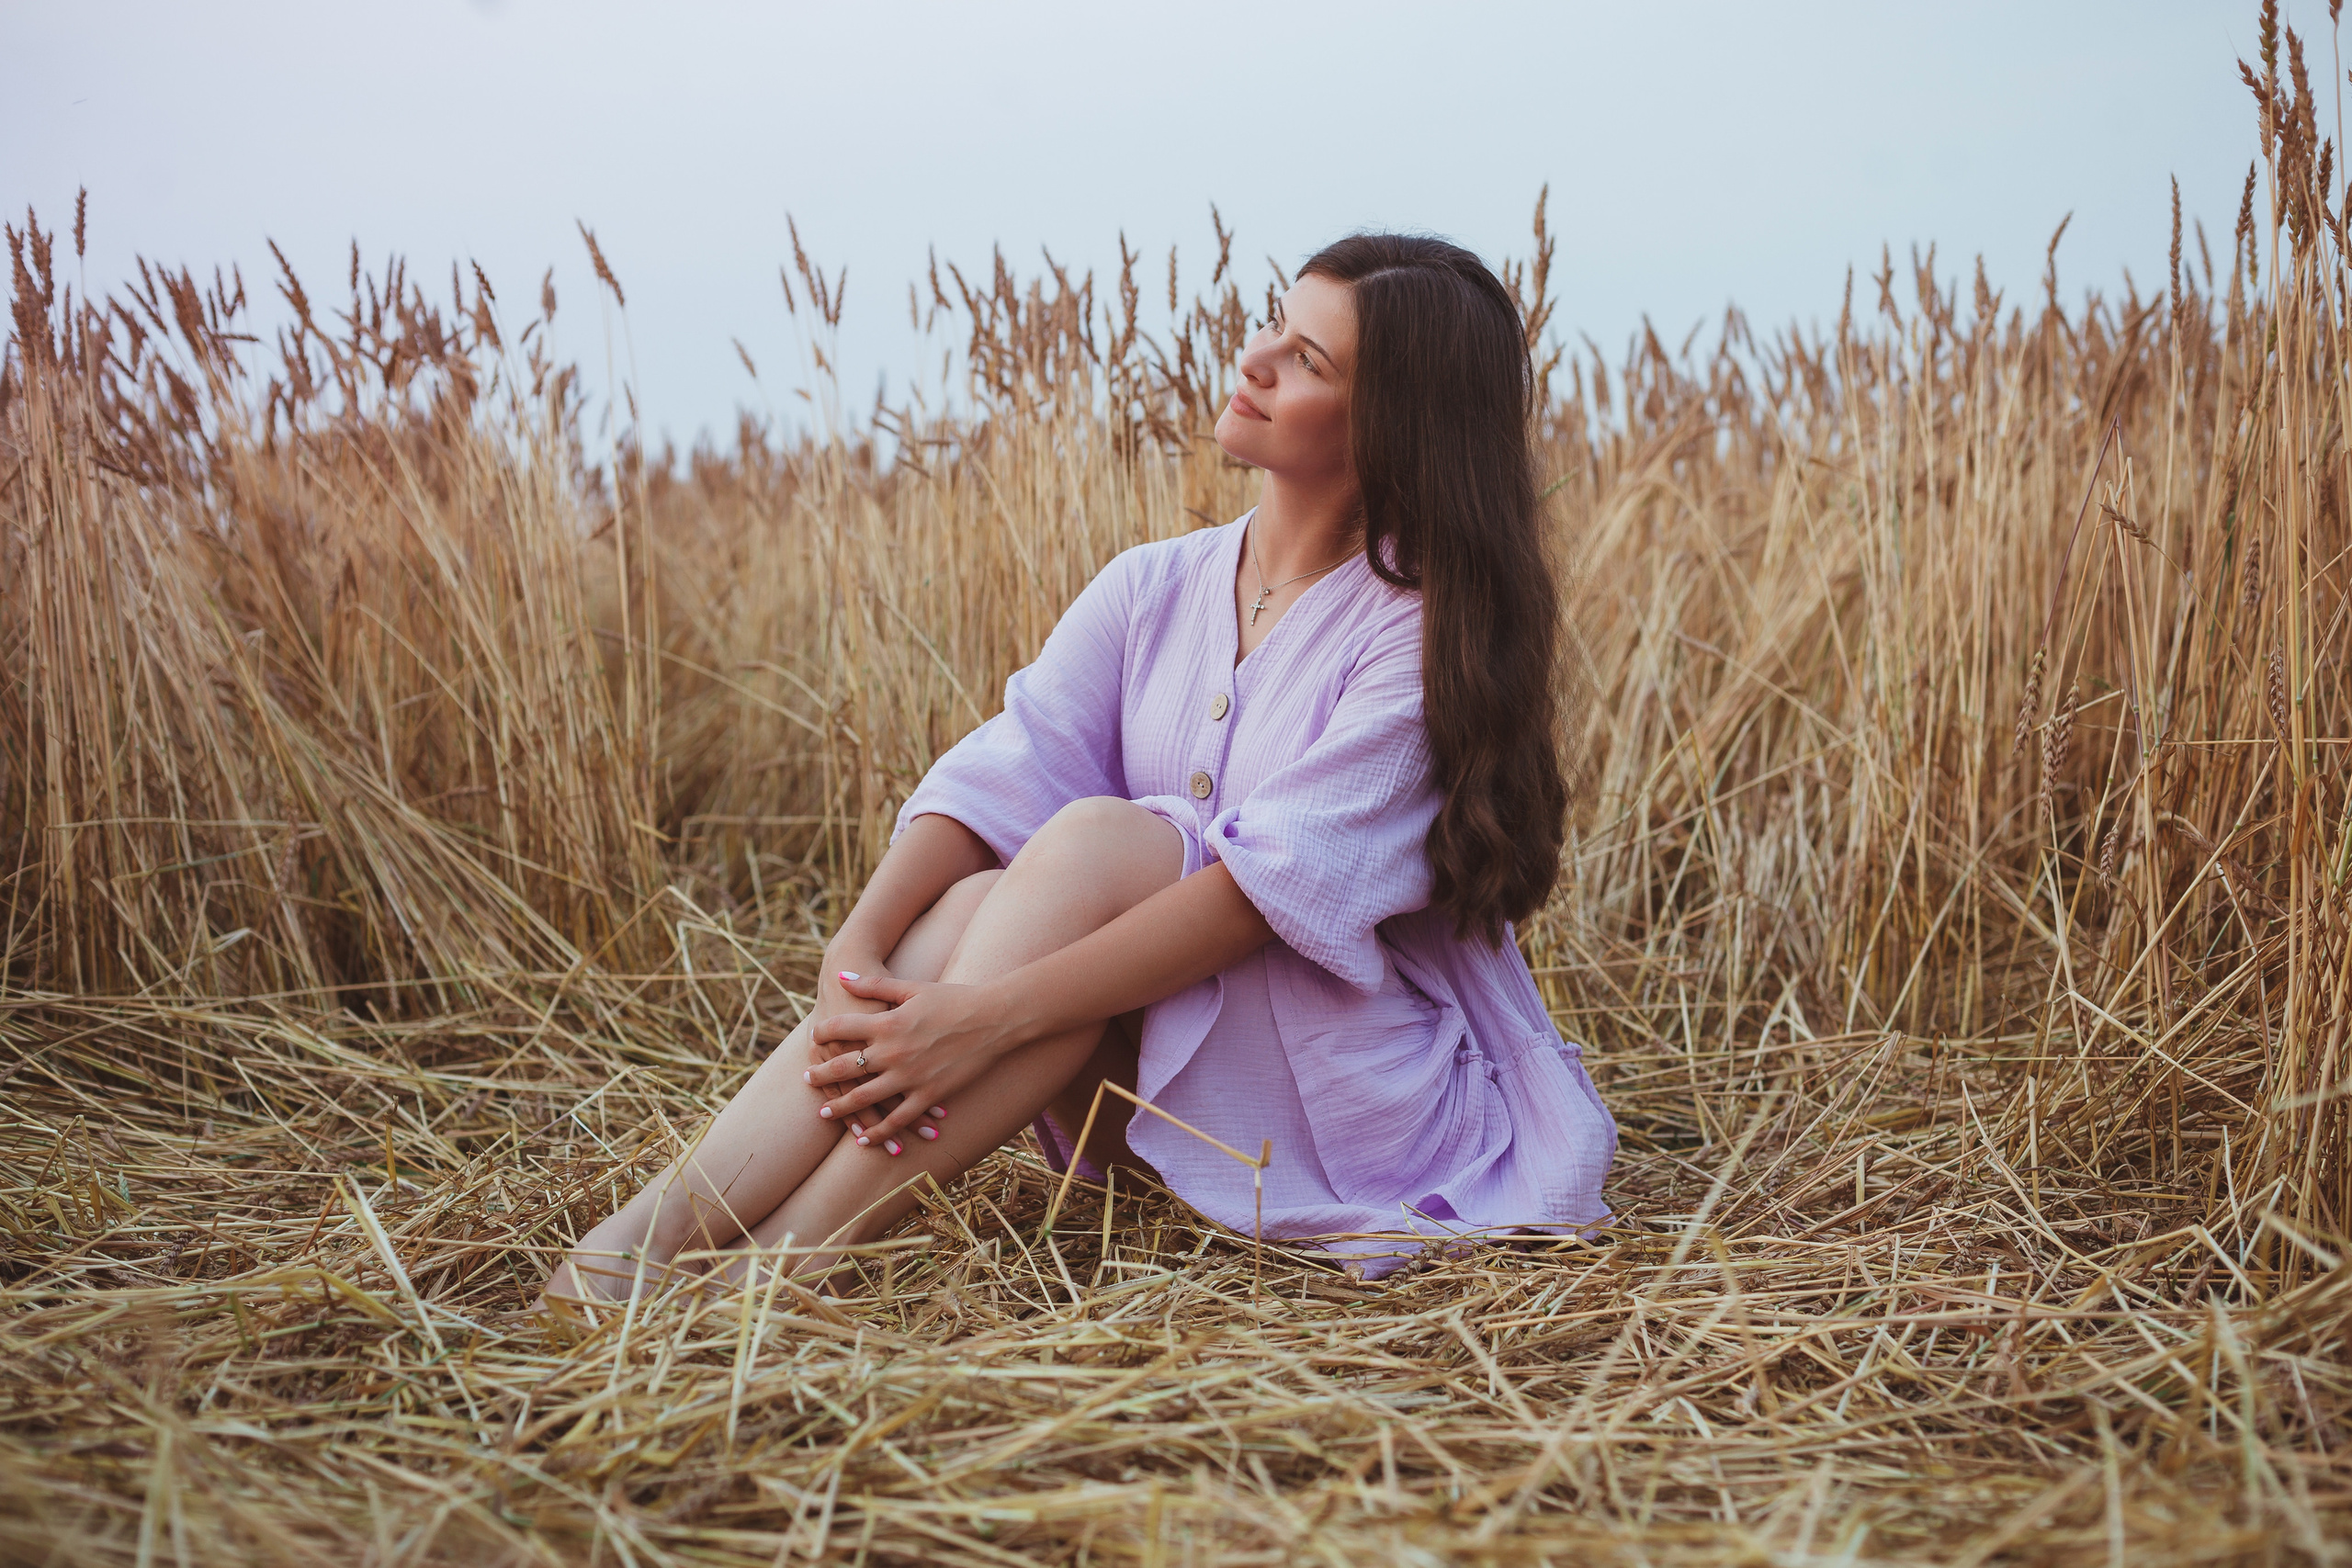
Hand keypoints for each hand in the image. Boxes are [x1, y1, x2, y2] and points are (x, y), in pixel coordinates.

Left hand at [806, 973, 1009, 1147]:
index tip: (813, 1038)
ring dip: (840, 1107)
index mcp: (886, 1023)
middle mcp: (892, 1052)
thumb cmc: (953, 998)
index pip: (840, 1029)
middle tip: (807, 1080)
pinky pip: (897, 1119)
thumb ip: (874, 985)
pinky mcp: (928, 1095)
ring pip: (864, 1098)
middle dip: (821, 1075)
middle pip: (844, 1067)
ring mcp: (909, 1077)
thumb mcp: (911, 987)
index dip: (822, 1033)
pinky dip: (878, 1131)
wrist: (994, 1019)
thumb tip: (841, 977)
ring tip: (824, 1112)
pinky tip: (863, 1139)